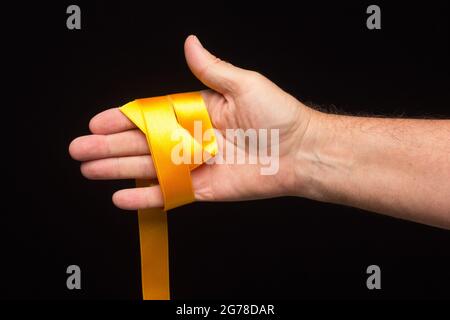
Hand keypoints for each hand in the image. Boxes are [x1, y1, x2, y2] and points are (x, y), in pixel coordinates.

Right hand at [69, 35, 313, 209]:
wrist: (300, 152)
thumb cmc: (278, 115)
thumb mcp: (243, 84)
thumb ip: (211, 69)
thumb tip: (189, 43)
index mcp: (196, 112)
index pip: (150, 115)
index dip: (122, 119)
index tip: (97, 123)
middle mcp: (191, 139)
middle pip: (142, 143)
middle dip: (108, 147)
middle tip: (79, 151)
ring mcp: (195, 165)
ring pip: (149, 168)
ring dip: (117, 170)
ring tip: (88, 170)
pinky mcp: (203, 189)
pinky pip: (169, 194)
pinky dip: (145, 197)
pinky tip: (121, 197)